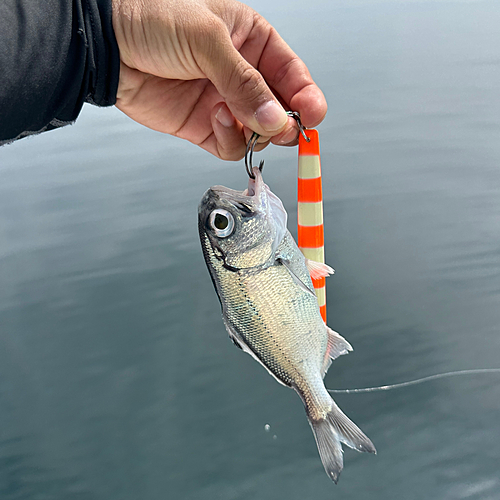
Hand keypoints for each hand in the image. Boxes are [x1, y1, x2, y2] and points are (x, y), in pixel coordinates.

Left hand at [112, 0, 326, 159]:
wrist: (107, 44)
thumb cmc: (153, 19)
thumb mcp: (208, 40)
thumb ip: (245, 83)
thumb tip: (277, 120)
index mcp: (252, 41)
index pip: (292, 74)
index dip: (306, 96)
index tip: (313, 116)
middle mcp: (243, 76)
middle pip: (280, 109)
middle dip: (284, 121)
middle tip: (282, 127)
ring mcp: (224, 104)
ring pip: (258, 133)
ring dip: (253, 131)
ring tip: (229, 112)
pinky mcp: (204, 127)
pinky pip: (231, 145)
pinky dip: (230, 140)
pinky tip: (215, 119)